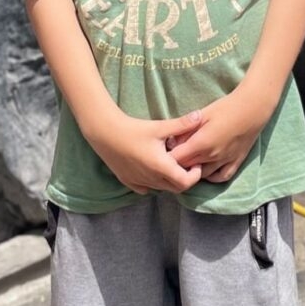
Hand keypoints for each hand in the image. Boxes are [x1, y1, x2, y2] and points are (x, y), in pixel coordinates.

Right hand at [86, 109, 203, 194]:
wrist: (105, 134)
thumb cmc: (133, 130)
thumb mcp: (159, 127)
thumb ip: (181, 124)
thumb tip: (199, 116)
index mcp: (162, 167)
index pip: (186, 182)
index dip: (195, 175)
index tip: (195, 162)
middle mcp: (152, 179)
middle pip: (176, 188)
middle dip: (185, 178)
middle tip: (186, 163)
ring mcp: (139, 182)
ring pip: (162, 189)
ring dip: (170, 180)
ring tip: (170, 163)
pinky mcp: (128, 182)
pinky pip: (146, 189)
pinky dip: (154, 182)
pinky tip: (152, 168)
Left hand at [166, 88, 266, 182]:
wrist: (253, 108)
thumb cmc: (226, 107)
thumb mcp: (203, 114)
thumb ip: (186, 129)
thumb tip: (172, 140)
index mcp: (201, 143)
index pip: (177, 158)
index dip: (168, 156)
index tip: (164, 150)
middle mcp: (212, 156)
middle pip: (188, 168)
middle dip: (178, 164)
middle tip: (174, 156)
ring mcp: (225, 161)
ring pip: (203, 175)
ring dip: (194, 170)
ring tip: (189, 162)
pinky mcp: (236, 162)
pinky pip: (221, 177)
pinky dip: (212, 176)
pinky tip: (207, 169)